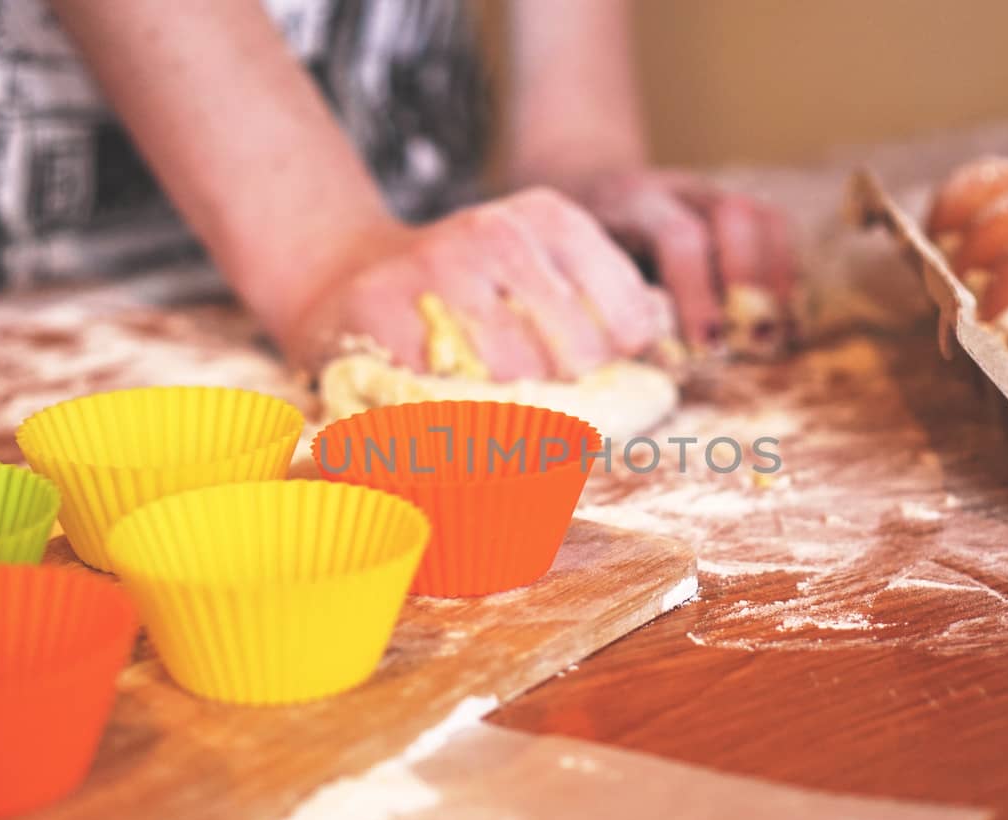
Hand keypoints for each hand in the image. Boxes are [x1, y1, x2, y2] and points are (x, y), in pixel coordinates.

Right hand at [278, 188, 671, 379]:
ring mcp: (437, 265)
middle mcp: (498, 231)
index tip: (591, 367)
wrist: (345, 272)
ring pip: (515, 373)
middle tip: (539, 396)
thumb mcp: (537, 269)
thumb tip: (662, 334)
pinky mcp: (382, 305)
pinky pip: (443, 387)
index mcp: (549, 218)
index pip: (627, 315)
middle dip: (568, 392)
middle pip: (577, 352)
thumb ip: (603, 301)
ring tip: (495, 404)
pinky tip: (444, 402)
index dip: (618, 359)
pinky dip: (453, 413)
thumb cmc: (464, 290)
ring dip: (511, 409)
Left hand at [562, 169, 798, 350]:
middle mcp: (679, 190)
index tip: (707, 347)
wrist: (592, 195)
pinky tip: (786, 321)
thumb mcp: (578, 269)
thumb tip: (635, 364)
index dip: (699, 293)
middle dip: (750, 282)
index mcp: (633, 204)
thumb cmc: (581, 253)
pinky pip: (778, 230)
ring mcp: (713, 193)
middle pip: (735, 214)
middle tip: (755, 342)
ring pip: (765, 217)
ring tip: (778, 337)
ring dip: (778, 281)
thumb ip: (605, 305)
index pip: (679, 238)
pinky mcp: (737, 208)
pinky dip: (788, 276)